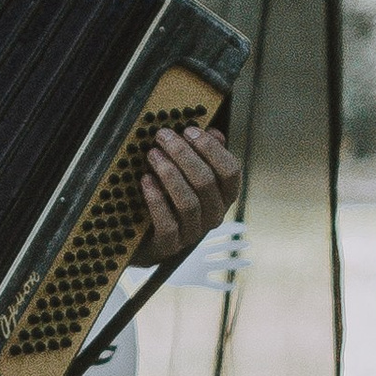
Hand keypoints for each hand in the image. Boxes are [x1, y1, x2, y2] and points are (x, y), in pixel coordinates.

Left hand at [135, 121, 240, 267]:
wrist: (144, 239)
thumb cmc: (170, 198)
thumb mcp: (188, 175)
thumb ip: (202, 154)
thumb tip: (215, 132)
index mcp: (223, 196)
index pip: (230, 171)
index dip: (211, 148)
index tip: (189, 130)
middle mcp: (214, 215)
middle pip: (206, 182)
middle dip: (183, 154)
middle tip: (163, 136)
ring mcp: (193, 232)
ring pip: (188, 202)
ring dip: (169, 174)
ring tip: (152, 154)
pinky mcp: (171, 246)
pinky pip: (168, 223)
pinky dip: (156, 200)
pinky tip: (145, 180)